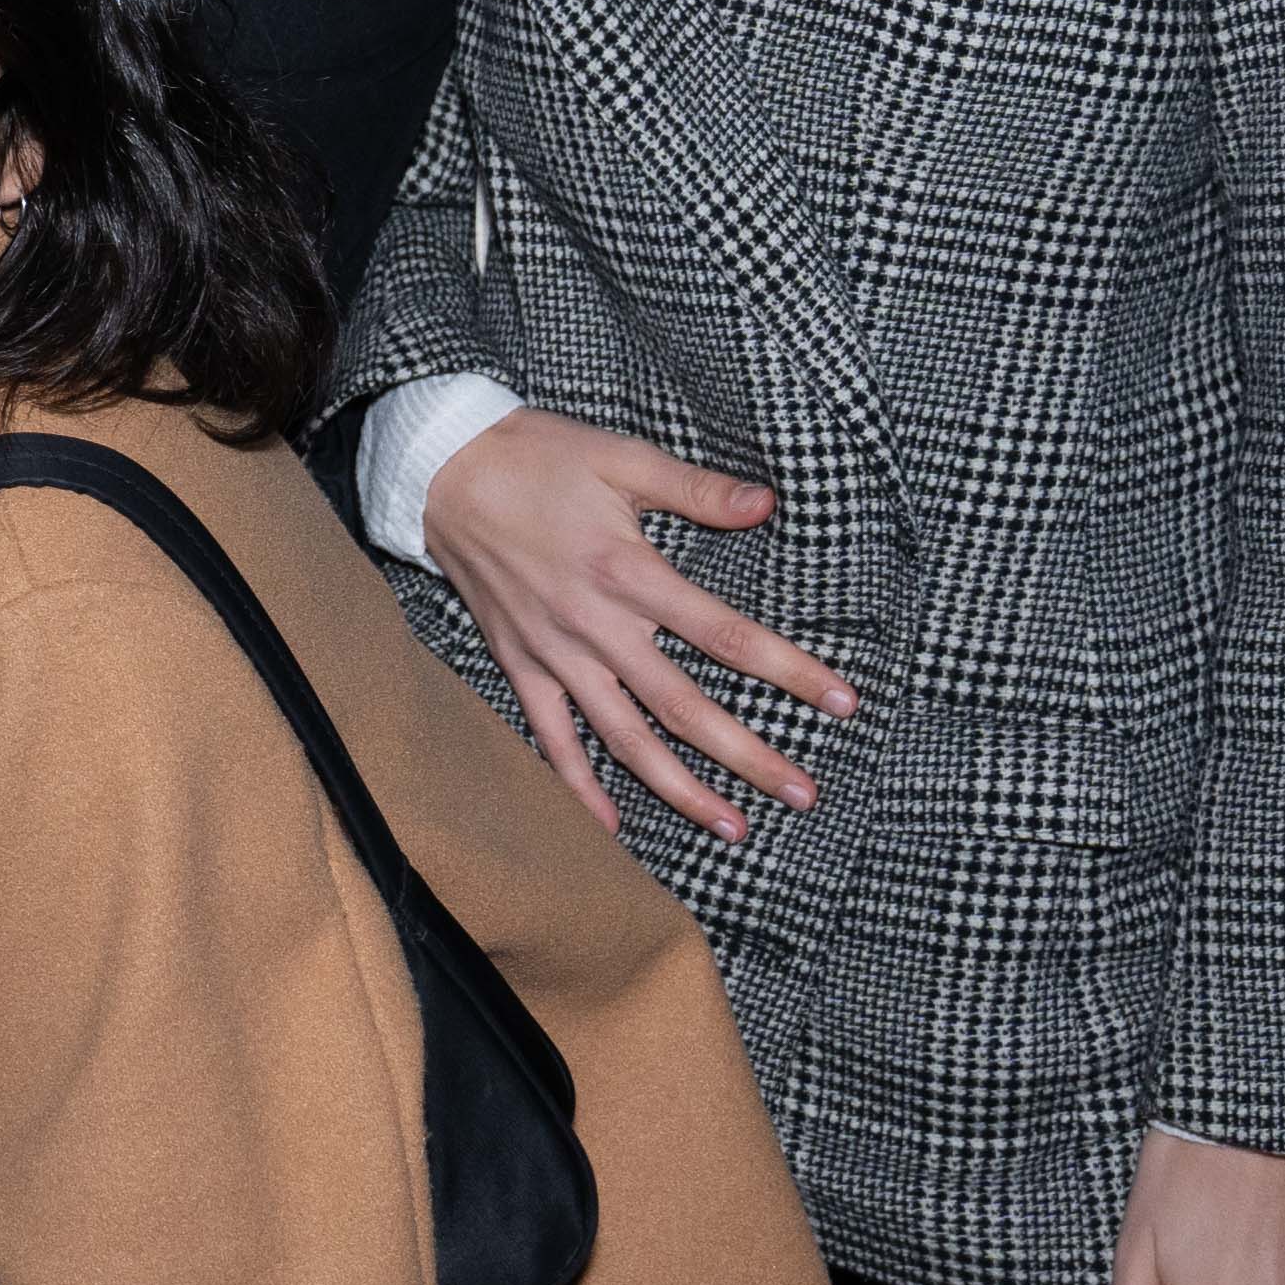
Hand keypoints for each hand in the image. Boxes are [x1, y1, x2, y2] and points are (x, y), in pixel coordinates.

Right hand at [419, 408, 845, 843]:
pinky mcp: (519, 663)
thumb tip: (767, 503)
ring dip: (679, 789)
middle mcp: (594, 625)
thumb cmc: (536, 456)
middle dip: (747, 756)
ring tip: (732, 827)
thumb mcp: (620, 457)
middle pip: (683, 706)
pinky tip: (610, 826)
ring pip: (623, 737)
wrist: (441, 469)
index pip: (726, 633)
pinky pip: (549, 737)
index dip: (789, 671)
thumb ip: (695, 489)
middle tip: (803, 794)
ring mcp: (554, 653)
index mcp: (628, 571)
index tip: (843, 703)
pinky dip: (577, 785)